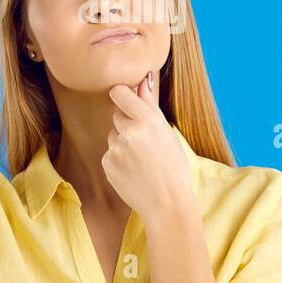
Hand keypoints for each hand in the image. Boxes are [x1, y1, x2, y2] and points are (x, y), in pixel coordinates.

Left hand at [103, 70, 195, 227]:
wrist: (168, 203)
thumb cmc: (174, 166)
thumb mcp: (167, 133)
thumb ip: (150, 105)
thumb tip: (143, 79)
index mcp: (147, 120)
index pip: (119, 94)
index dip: (121, 95)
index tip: (123, 98)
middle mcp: (128, 132)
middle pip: (117, 116)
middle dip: (127, 124)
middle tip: (145, 142)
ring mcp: (115, 149)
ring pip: (113, 136)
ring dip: (123, 143)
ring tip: (142, 161)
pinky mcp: (107, 164)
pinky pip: (110, 154)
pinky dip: (118, 160)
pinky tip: (134, 171)